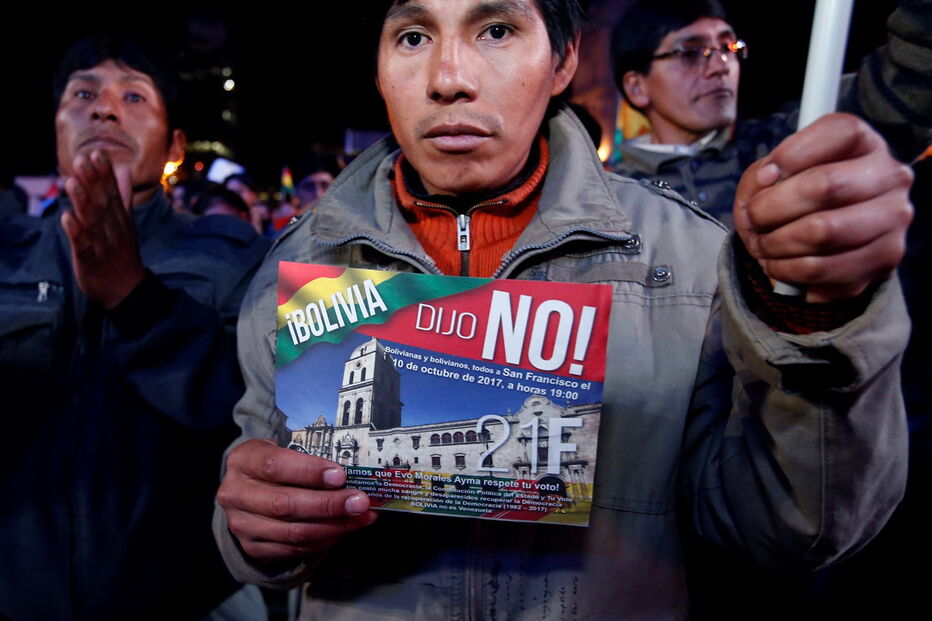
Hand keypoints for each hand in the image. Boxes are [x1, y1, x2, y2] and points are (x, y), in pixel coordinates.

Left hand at [61, 150, 144, 308]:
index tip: (96, 153)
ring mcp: (104, 245)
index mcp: (121, 220)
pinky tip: (67, 219)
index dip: (105, 174)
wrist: (127, 291)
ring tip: (72, 183)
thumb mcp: (126, 223)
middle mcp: (114, 229)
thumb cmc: (122, 255)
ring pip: (93, 222)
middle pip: (103, 203)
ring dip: (83, 203)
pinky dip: (76, 233)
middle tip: (82, 160)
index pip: (114, 193)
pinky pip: (84, 246)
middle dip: (93, 182)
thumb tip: (124, 170)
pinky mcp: (91, 262)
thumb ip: (123, 196)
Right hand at [216, 439, 376, 563]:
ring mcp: (241, 524)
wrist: (249, 490)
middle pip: (284, 503)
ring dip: (333, 526)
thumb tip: (355, 471)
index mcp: (243, 460)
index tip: (340, 476)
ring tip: (361, 517)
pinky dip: (324, 540)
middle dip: (328, 504)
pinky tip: (344, 529)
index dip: (309, 472)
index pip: (274, 465)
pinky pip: (293, 549)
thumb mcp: (284, 450)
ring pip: (291, 531)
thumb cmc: (277, 465)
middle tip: (360, 502)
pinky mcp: (252, 548)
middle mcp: (236, 493)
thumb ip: (311, 458)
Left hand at [734, 113, 913, 302]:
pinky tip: (776, 263)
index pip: (842, 132)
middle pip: (827, 185)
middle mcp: (889, 176)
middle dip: (772, 207)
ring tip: (761, 244)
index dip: (791, 154)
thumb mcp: (775, 173)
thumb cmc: (798, 198)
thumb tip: (766, 181)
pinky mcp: (883, 259)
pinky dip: (786, 269)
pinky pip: (821, 268)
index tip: (763, 176)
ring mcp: (892, 220)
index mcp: (865, 143)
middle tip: (751, 219)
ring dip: (776, 243)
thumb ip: (765, 172)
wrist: (827, 244)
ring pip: (823, 232)